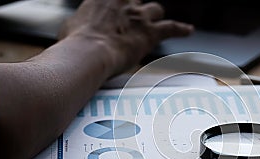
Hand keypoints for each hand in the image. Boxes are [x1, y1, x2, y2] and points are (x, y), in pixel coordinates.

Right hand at [59, 0, 192, 76]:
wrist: (89, 52)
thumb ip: (81, 24)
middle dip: (135, 9)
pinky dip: (181, 29)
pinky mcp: (150, 32)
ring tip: (157, 23)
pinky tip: (188, 30)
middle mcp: (123, 1)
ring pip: (155, 8)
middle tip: (133, 19)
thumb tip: (77, 31)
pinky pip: (171, 27)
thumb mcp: (71, 26)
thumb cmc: (75, 42)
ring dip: (155, 17)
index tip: (120, 5)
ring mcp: (138, 15)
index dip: (120, 2)